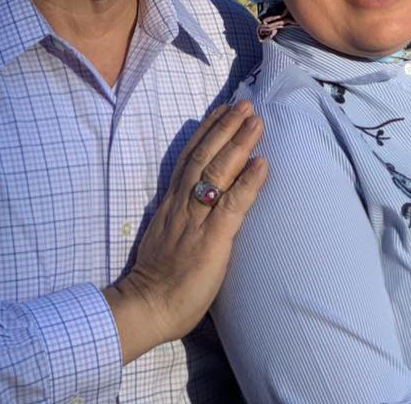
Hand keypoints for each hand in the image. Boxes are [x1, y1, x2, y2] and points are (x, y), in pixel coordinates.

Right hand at [103, 100, 267, 362]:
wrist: (146, 306)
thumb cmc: (158, 279)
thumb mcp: (166, 236)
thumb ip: (181, 217)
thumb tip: (196, 204)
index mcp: (171, 203)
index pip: (189, 158)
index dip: (206, 132)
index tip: (221, 111)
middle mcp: (182, 203)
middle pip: (204, 156)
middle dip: (226, 128)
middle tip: (245, 104)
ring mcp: (196, 219)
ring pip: (217, 171)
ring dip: (238, 143)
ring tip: (256, 121)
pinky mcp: (211, 240)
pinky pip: (232, 205)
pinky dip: (249, 183)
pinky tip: (263, 164)